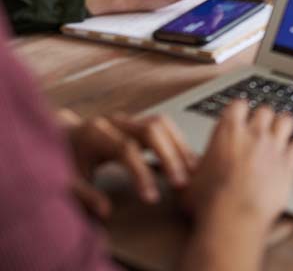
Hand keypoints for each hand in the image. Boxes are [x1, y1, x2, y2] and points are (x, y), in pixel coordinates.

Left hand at [64, 111, 196, 217]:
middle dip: (169, 156)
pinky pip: (164, 127)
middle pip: (151, 129)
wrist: (62, 138)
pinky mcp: (138, 122)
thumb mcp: (67, 181)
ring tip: (192, 171)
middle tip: (181, 182)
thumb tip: (106, 211)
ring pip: (162, 123)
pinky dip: (178, 142)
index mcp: (94, 134)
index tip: (151, 198)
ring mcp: (128, 119)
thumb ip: (85, 195)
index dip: (141, 174)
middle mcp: (115, 122)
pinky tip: (187, 161)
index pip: (126, 149)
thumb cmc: (64, 161)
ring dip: (179, 147)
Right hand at [185, 101, 292, 236]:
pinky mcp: (289, 163)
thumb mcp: (190, 183)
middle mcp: (253, 134)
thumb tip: (180, 176)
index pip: (237, 105)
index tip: (240, 112)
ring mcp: (273, 146)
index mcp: (227, 132)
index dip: (240, 109)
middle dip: (264, 116)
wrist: (232, 217)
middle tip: (263, 123)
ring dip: (285, 122)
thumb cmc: (208, 202)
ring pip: (286, 120)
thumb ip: (194, 171)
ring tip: (285, 125)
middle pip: (265, 110)